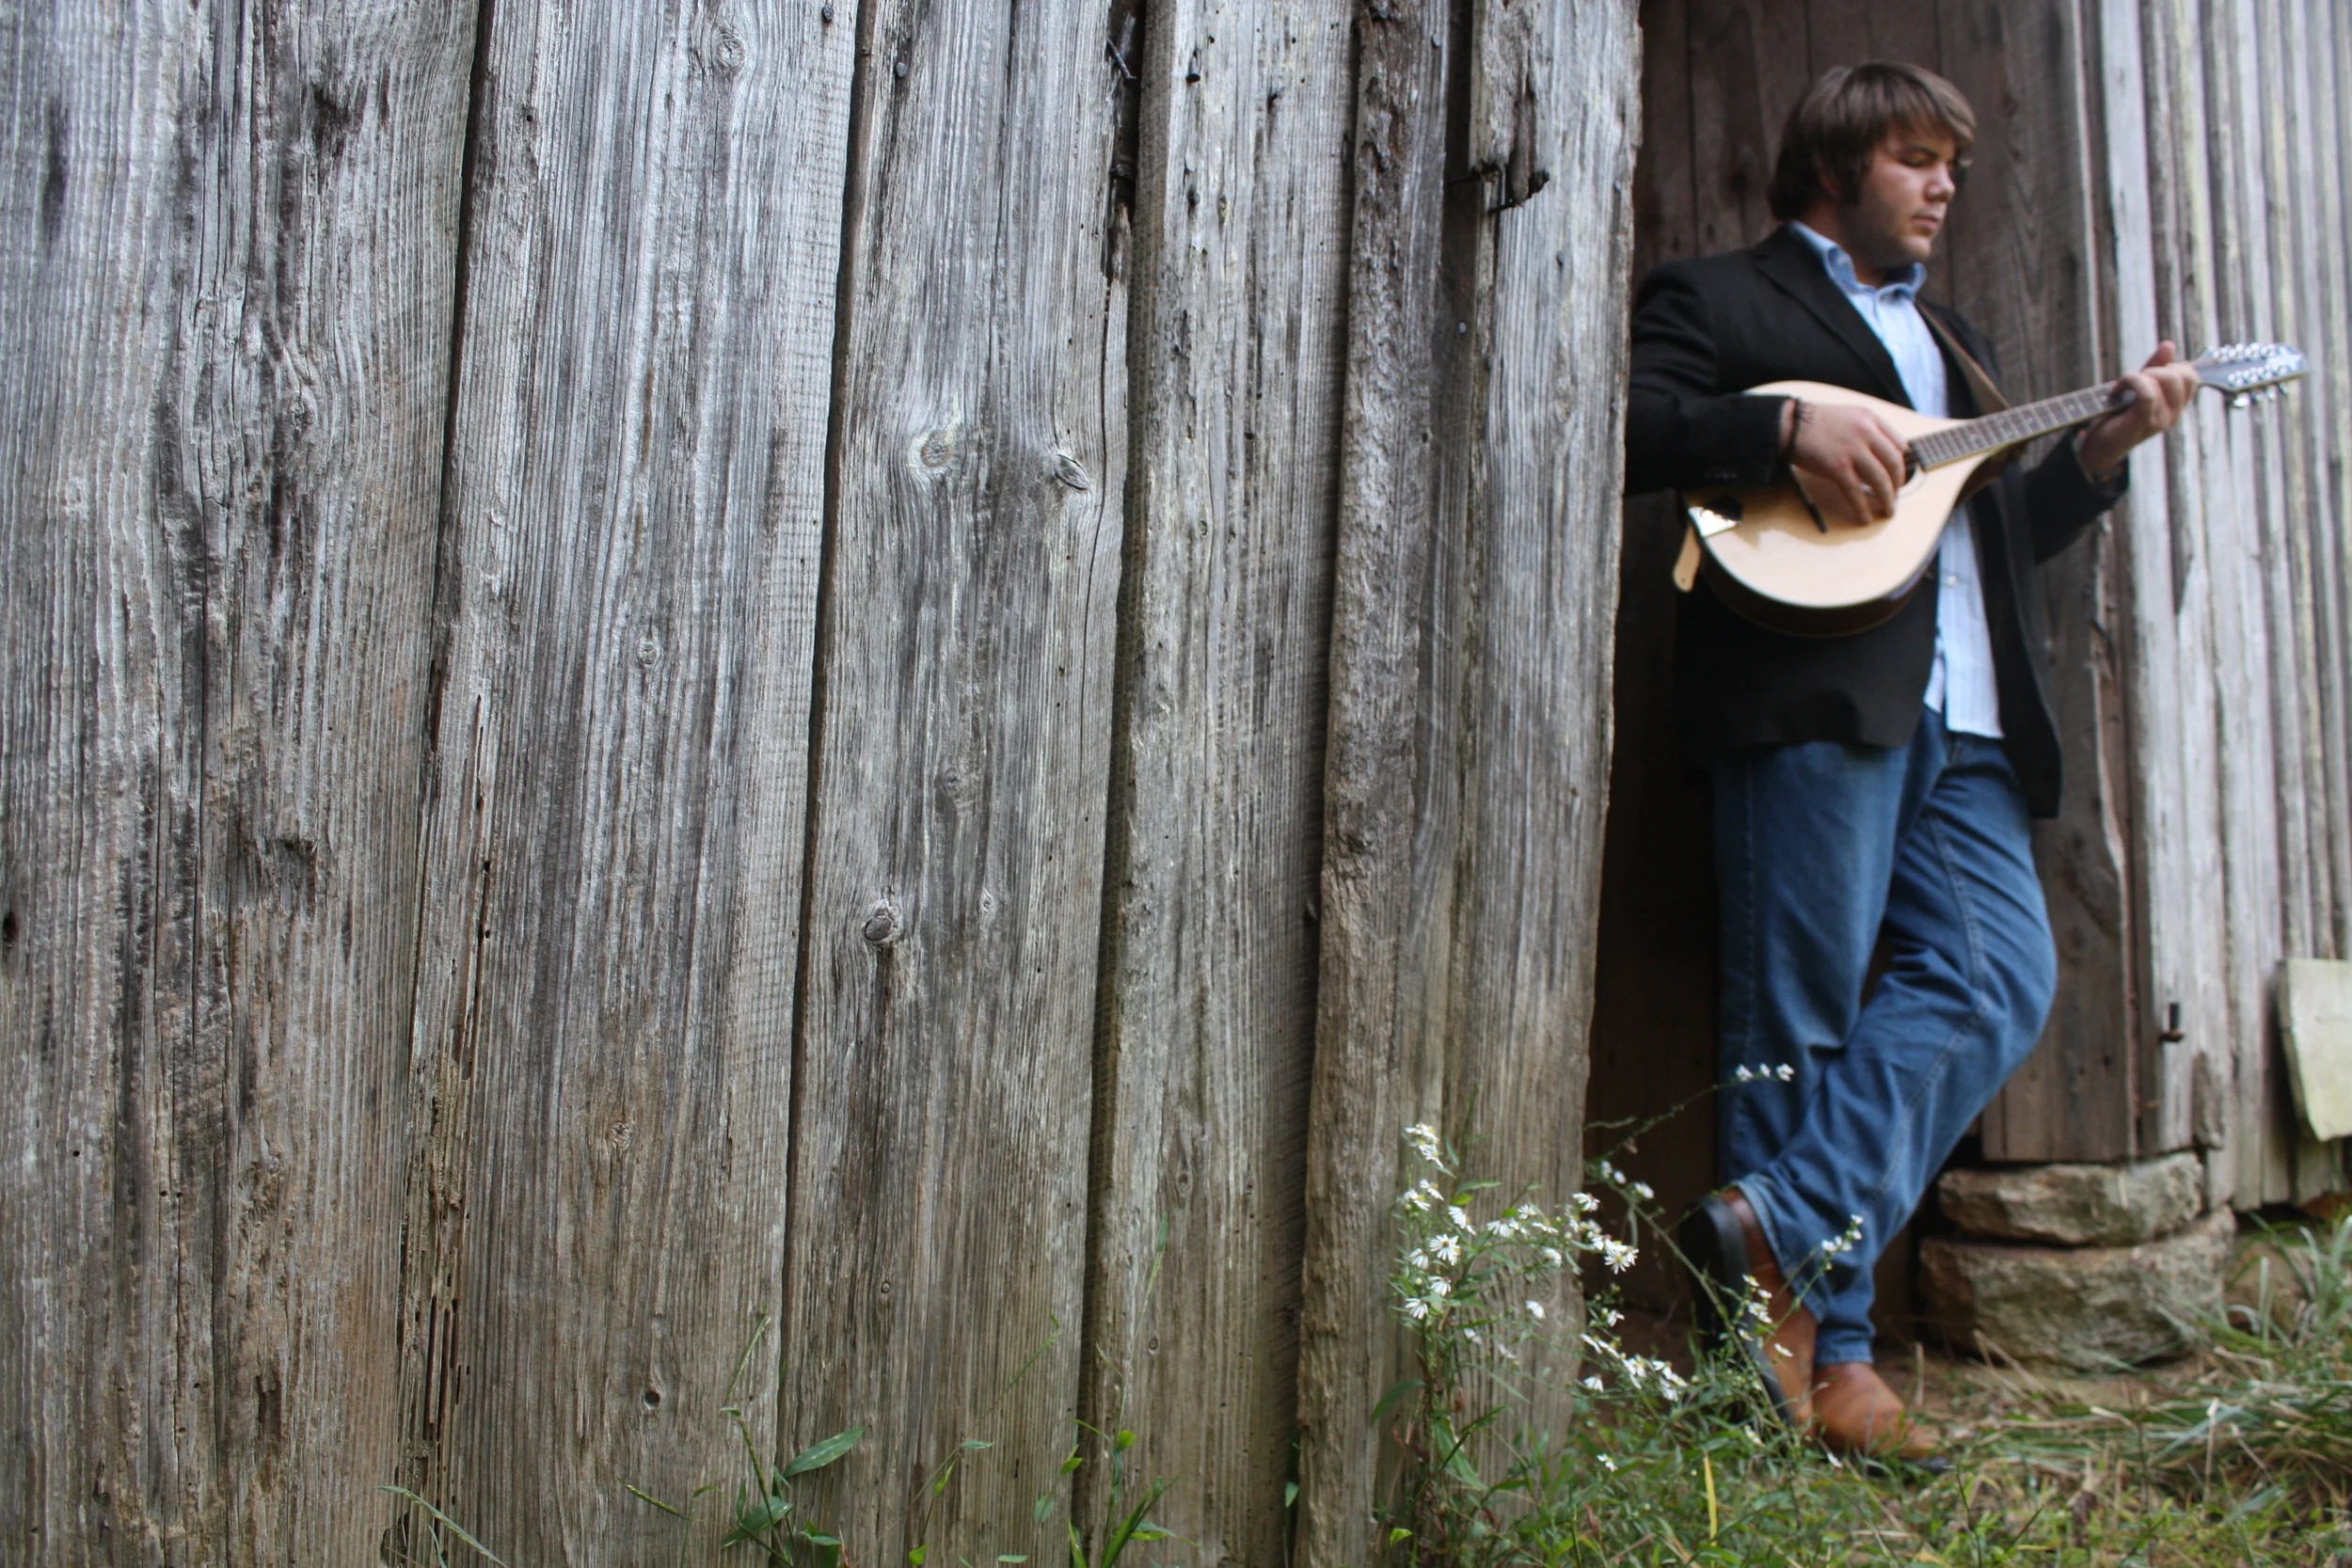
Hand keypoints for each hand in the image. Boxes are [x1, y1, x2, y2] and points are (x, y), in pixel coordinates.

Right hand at [1783, 399, 1909, 525]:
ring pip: (1880, 479)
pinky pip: (1856, 492)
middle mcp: (1866, 432)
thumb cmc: (1813, 423)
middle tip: (1895, 497)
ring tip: (1888, 511)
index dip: (1903, 465)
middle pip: (1894, 463)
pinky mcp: (1837, 467)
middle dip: (1898, 485)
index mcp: (1870, 419)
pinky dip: (1862, 508)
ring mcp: (1852, 450)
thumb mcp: (1847, 417)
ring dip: (1887, 499)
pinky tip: (1864, 518)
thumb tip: (1875, 460)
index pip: (1899, 444)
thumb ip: (1865, 432)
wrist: (1788, 424)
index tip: (1899, 477)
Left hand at [2075, 341, 2200, 478]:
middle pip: (2182, 375)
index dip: (2173, 367)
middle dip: (2156, 368)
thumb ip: (2155, 367)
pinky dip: (2131, 382)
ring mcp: (2162, 420)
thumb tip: (2168, 345)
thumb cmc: (2117, 415)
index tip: (2149, 373)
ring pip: (2167, 380)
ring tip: (2123, 385)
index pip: (2193, 377)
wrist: (2098, 446)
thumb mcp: (2139, 386)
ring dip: (2141, 375)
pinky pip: (2148, 393)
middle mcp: (2174, 414)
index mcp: (2176, 405)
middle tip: (2134, 379)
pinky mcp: (2144, 422)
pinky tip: (2117, 389)